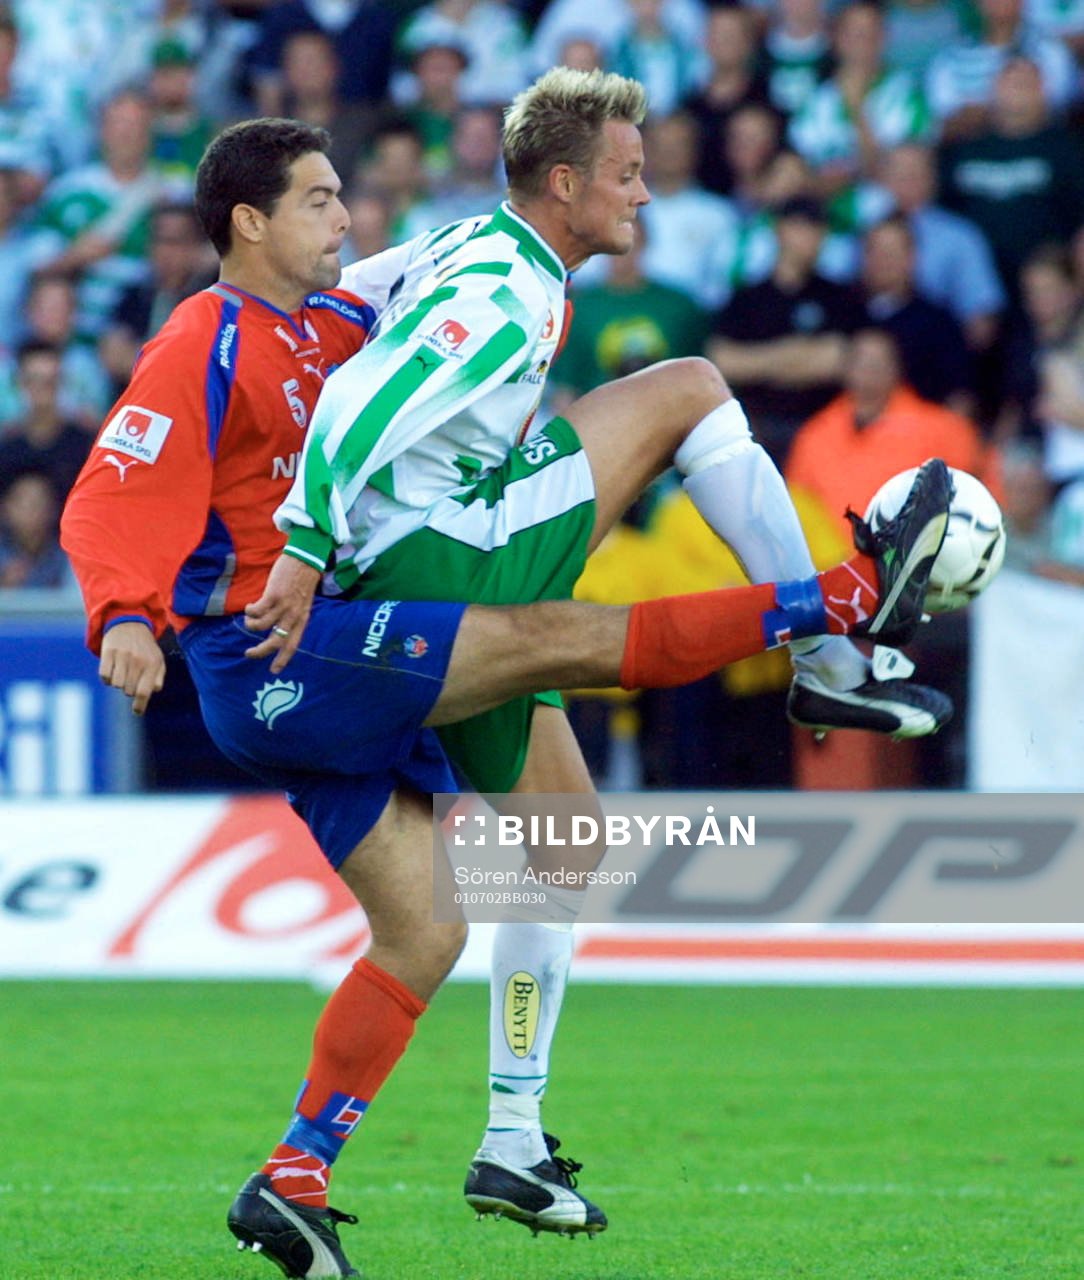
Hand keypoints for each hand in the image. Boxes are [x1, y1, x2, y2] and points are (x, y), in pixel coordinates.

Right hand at [100, 620, 164, 715]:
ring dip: (117, 683)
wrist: (130, 623)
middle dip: (129, 689)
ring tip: (122, 672)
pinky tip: (112, 669)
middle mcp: (138, 660)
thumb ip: (158, 678)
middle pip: (128, 691)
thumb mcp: (158, 660)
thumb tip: (151, 692)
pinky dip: (107, 677)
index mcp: (153, 664)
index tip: (136, 712)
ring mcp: (123, 655)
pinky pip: (104, 676)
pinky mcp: (108, 651)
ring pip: (115, 685)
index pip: (145, 691)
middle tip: (130, 678)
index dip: (140, 705)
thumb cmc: (145, 647)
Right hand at [244, 553, 320, 672]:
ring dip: (251, 625)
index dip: (283, 659)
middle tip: (248, 654)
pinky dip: (249, 611)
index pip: (293, 644)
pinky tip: (249, 607)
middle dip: (261, 652)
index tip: (274, 670)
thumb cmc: (302, 578)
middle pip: (276, 642)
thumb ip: (292, 615)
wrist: (306, 557)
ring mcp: (284, 606)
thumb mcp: (302, 602)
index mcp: (302, 618)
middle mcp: (294, 615)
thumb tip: (278, 627)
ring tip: (249, 619)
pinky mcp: (273, 595)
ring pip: (261, 627)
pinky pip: (256, 611)